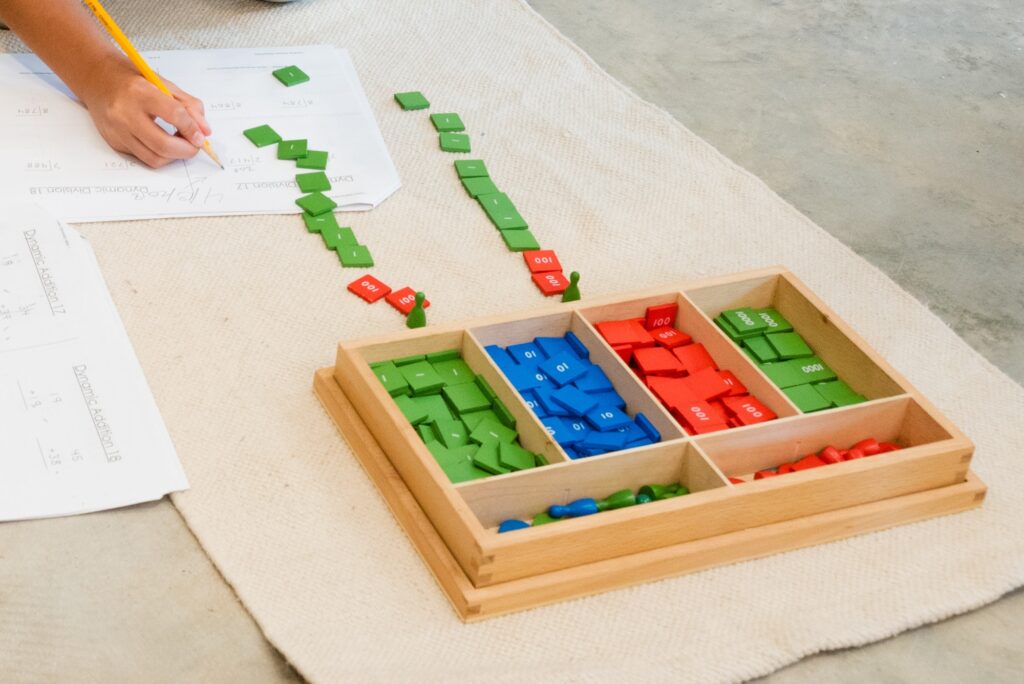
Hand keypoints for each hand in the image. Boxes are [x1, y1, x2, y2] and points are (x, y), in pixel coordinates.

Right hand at [80, 60, 212, 167]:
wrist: (97, 79)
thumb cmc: (133, 80)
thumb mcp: (164, 84)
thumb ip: (189, 105)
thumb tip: (205, 131)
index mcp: (140, 92)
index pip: (175, 115)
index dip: (192, 129)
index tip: (201, 136)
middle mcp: (125, 113)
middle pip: (163, 145)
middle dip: (187, 150)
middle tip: (194, 146)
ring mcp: (117, 130)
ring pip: (154, 158)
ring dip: (174, 156)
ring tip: (179, 143)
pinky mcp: (114, 142)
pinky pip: (143, 157)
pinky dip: (159, 154)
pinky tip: (162, 142)